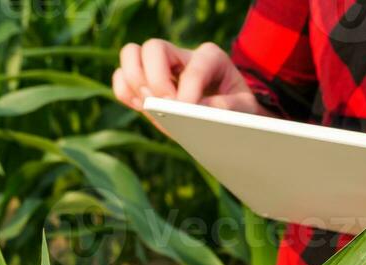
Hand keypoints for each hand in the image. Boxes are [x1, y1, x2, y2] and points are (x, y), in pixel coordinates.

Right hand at [113, 40, 266, 115]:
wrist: (226, 116)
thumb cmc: (237, 109)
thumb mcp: (245, 109)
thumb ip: (229, 108)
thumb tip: (200, 109)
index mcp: (210, 57)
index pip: (194, 66)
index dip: (188, 90)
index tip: (188, 112)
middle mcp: (180, 56)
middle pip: (153, 47)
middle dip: (156, 79)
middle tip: (167, 106)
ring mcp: (159, 68)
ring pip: (130, 54)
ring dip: (135, 82)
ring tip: (150, 105)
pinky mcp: (145, 85)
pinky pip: (120, 78)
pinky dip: (124, 93)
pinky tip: (142, 108)